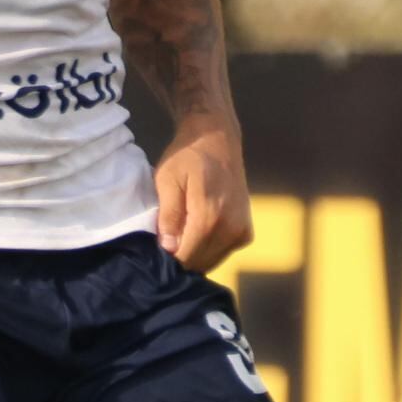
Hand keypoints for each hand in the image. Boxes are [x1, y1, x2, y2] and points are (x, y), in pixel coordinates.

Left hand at [152, 126, 252, 270]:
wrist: (217, 139)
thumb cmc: (187, 157)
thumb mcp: (167, 180)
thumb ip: (169, 215)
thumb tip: (168, 248)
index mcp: (210, 218)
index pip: (186, 258)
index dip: (168, 260)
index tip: (155, 252)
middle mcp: (231, 229)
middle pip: (199, 263)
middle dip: (180, 258)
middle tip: (165, 242)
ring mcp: (242, 231)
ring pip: (211, 261)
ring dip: (194, 255)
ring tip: (179, 236)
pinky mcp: (246, 231)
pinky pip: (223, 252)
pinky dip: (208, 249)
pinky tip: (196, 233)